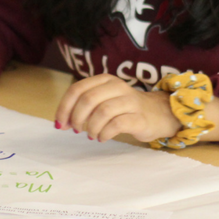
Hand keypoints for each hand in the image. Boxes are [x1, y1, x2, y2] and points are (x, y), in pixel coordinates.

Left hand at [54, 74, 180, 142]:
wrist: (159, 113)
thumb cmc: (125, 109)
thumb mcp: (104, 100)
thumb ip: (84, 106)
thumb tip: (61, 121)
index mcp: (105, 80)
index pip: (77, 89)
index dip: (64, 107)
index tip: (60, 123)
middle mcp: (118, 86)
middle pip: (88, 99)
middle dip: (77, 117)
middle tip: (76, 130)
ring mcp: (130, 101)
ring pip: (102, 111)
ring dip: (91, 127)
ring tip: (91, 135)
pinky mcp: (139, 117)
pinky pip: (116, 124)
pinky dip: (104, 133)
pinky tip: (102, 137)